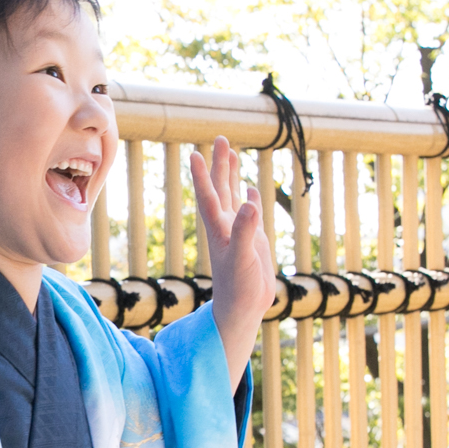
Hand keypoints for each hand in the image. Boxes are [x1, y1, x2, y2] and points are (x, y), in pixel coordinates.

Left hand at [190, 137, 274, 391]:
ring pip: (233, 196)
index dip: (203, 176)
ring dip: (231, 175)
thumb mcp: (244, 259)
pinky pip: (250, 212)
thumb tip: (251, 203)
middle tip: (220, 138)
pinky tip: (249, 188)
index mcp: (221, 229)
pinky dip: (249, 197)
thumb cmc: (240, 288)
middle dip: (220, 164)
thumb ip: (247, 231)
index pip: (209, 196)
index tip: (196, 154)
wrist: (244, 308)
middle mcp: (228, 226)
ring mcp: (239, 231)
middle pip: (221, 188)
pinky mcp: (252, 239)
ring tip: (231, 152)